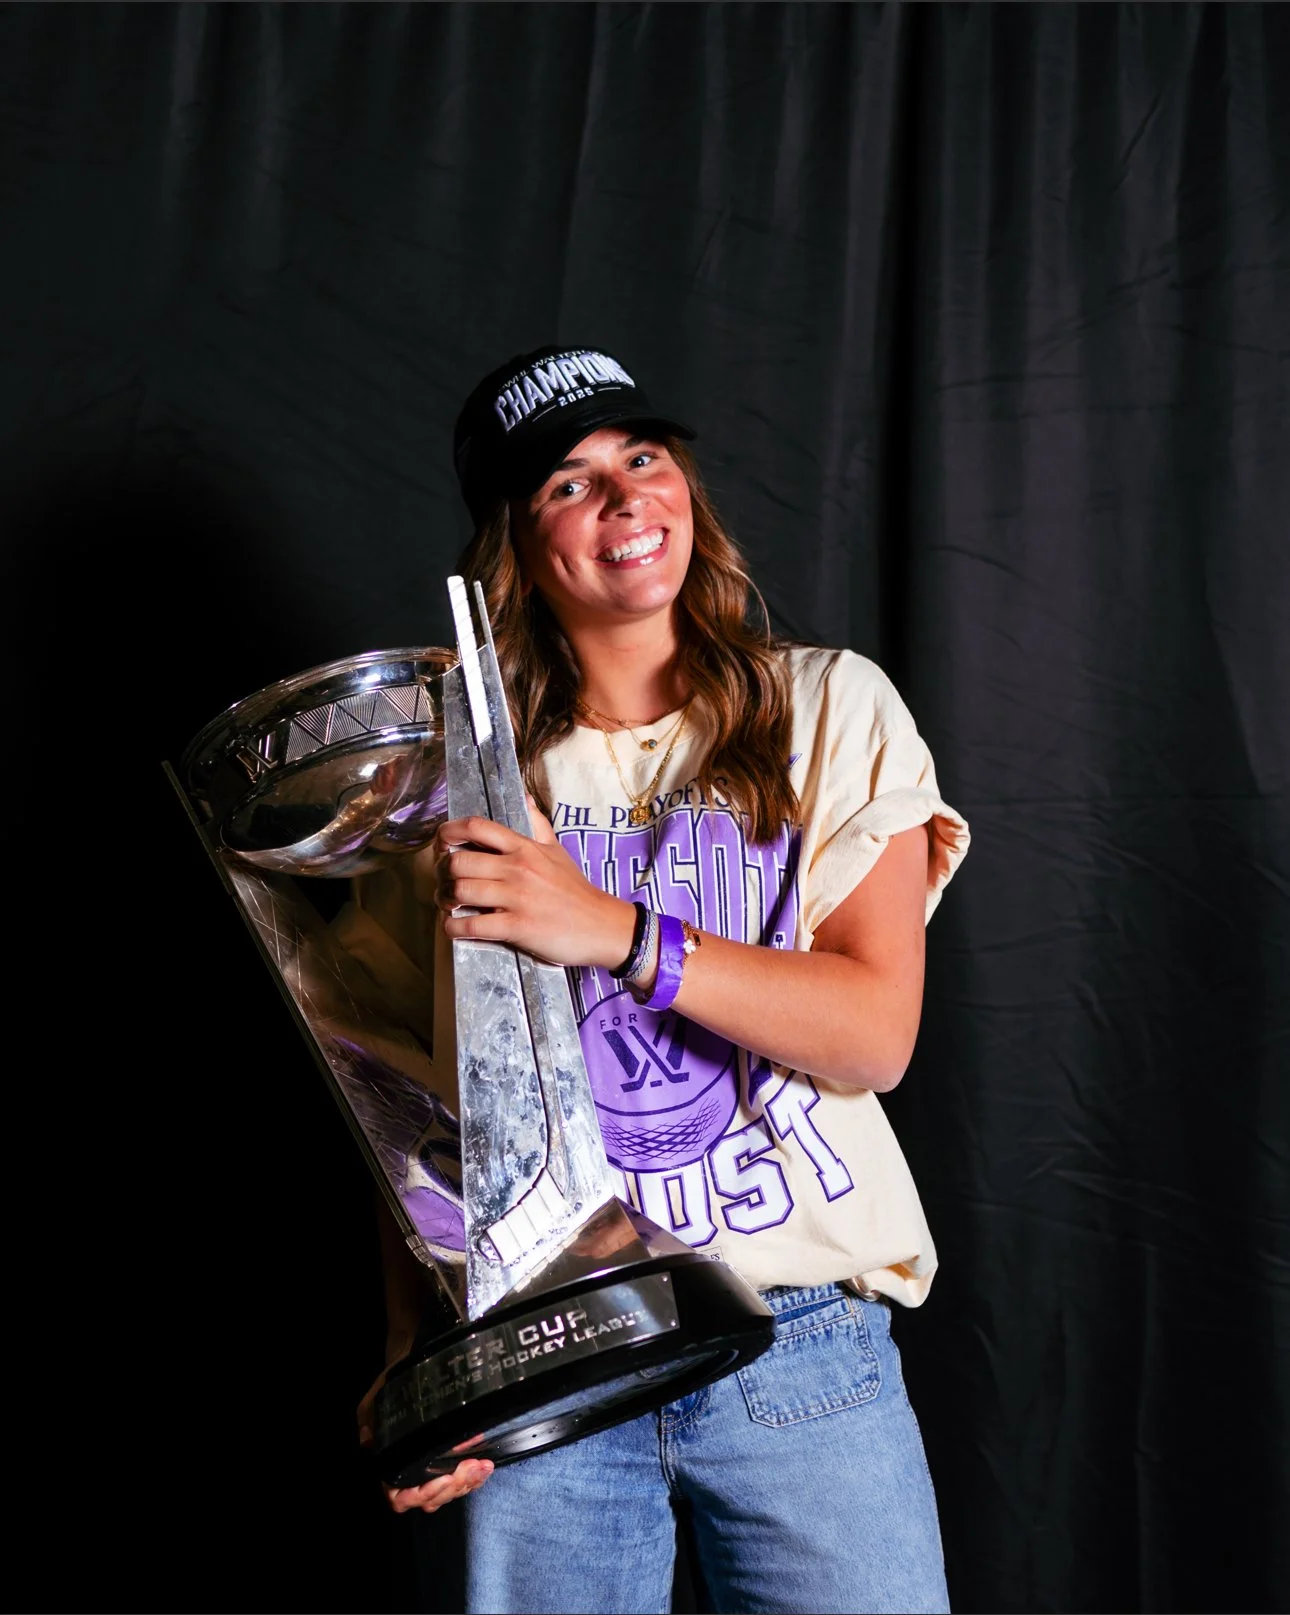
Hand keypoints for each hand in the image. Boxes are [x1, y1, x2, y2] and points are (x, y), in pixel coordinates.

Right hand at [357, 1367, 493, 1513]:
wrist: (412, 1370)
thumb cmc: (390, 1390)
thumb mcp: (373, 1403)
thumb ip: (369, 1420)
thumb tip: (369, 1437)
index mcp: (390, 1468)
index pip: (402, 1498)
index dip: (424, 1494)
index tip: (445, 1477)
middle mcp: (409, 1476)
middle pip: (431, 1499)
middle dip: (454, 1487)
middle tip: (472, 1467)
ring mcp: (431, 1471)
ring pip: (449, 1493)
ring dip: (468, 1483)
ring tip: (484, 1466)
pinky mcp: (450, 1463)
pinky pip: (461, 1482)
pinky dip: (474, 1478)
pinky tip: (486, 1466)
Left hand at [418, 798, 636, 970]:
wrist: (601, 925)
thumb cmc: (576, 889)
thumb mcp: (557, 849)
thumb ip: (537, 823)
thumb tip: (524, 797)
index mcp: (524, 847)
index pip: (477, 827)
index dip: (449, 832)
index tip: (441, 843)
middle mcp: (517, 868)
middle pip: (459, 861)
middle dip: (441, 872)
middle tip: (442, 880)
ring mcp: (516, 898)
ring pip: (461, 891)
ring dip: (445, 900)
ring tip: (447, 904)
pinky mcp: (516, 926)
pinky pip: (472, 925)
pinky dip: (454, 928)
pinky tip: (454, 927)